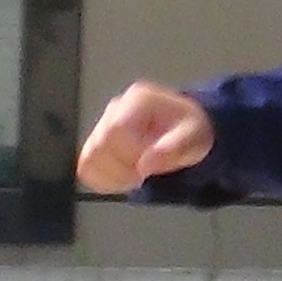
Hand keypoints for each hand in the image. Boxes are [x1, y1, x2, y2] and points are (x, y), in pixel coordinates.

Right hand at [76, 82, 214, 194]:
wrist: (183, 130)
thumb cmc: (188, 128)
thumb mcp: (194, 135)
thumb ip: (174, 147)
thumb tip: (146, 164)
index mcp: (139, 100)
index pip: (115, 129)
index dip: (128, 153)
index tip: (147, 165)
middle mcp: (115, 109)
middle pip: (99, 145)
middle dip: (122, 168)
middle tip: (145, 173)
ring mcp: (101, 125)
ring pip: (89, 158)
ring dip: (112, 176)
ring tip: (136, 176)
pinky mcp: (95, 144)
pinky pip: (86, 167)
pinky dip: (103, 180)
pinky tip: (124, 179)